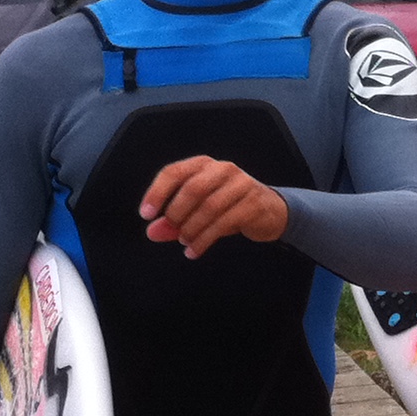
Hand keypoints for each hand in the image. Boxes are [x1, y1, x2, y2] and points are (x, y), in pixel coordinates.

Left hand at [138, 156, 288, 258]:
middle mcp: (222, 169)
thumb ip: (174, 220)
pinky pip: (224, 223)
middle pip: (193, 188)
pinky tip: (195, 250)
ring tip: (185, 243)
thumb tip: (152, 232)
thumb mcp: (199, 211)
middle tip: (171, 231)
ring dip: (192, 230)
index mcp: (203, 165)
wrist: (270, 210)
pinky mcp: (253, 204)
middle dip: (177, 213)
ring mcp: (241, 185)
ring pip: (209, 207)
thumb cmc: (230, 206)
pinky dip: (205, 240)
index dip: (157, 192)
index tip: (146, 214)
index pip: (174, 172)